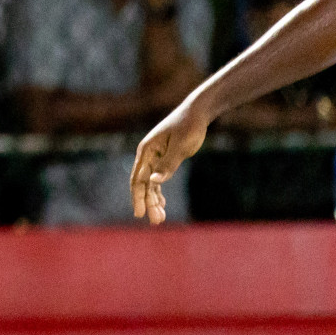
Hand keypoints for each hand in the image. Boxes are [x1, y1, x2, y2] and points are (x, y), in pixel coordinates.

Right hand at [131, 99, 208, 224]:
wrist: (197, 112)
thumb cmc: (188, 126)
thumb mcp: (181, 147)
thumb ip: (167, 165)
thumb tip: (153, 182)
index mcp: (146, 150)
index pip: (138, 179)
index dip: (137, 197)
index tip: (139, 214)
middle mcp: (147, 155)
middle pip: (143, 184)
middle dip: (148, 203)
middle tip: (156, 222)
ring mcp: (155, 157)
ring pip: (151, 183)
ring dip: (154, 200)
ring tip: (160, 218)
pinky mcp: (164, 158)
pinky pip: (158, 178)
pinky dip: (159, 192)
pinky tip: (163, 204)